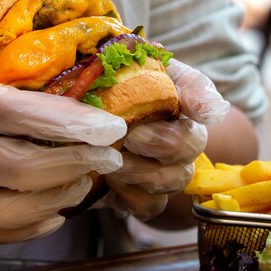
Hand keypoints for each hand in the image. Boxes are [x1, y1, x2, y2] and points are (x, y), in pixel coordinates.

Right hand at [0, 17, 125, 243]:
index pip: (27, 114)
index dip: (77, 123)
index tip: (111, 124)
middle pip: (33, 165)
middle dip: (83, 161)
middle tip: (113, 152)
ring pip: (18, 207)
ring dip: (63, 194)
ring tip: (88, 178)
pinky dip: (29, 227)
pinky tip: (50, 212)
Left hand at [103, 59, 229, 220]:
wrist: (68, 109)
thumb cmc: (99, 84)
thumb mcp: (122, 64)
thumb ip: (152, 67)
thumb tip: (196, 91)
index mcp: (174, 99)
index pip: (202, 98)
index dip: (201, 102)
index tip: (192, 109)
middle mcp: (176, 135)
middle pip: (192, 146)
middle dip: (164, 143)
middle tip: (132, 135)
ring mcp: (159, 169)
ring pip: (172, 180)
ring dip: (142, 171)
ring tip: (111, 160)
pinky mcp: (135, 195)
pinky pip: (148, 206)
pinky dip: (130, 196)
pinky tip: (108, 181)